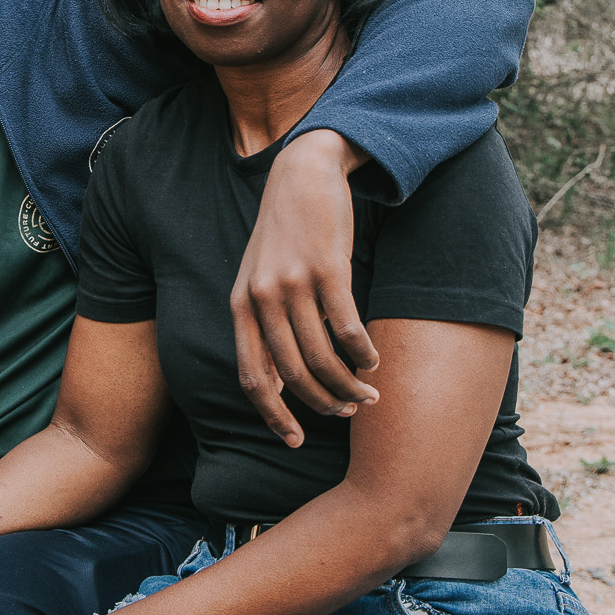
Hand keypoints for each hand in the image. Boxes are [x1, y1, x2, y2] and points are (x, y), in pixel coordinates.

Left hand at [233, 128, 377, 445]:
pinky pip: (347, 327)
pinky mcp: (327, 268)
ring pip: (322, 356)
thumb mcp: (259, 277)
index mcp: (241, 306)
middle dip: (323, 404)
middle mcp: (262, 299)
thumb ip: (263, 324)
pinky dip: (362, 352)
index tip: (294, 441)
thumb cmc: (284, 233)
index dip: (273, 415)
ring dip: (348, 384)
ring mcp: (294, 283)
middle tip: (349, 412)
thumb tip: (278, 381)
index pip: (252, 377)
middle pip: (292, 374)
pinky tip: (373, 360)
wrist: (302, 174)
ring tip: (368, 393)